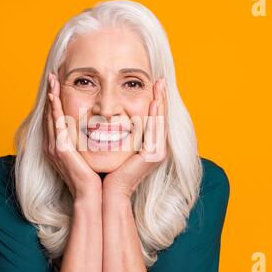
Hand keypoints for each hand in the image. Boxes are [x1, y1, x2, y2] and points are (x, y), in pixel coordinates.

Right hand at [43, 72, 101, 199]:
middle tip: (52, 76)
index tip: (58, 85)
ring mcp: (54, 147)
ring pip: (51, 115)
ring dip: (51, 96)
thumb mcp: (88, 156)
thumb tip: (99, 131)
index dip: (56, 101)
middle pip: (50, 114)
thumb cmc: (92, 178)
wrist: (90, 195)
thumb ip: (87, 144)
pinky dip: (54, 109)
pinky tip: (54, 96)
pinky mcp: (60, 149)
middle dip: (51, 94)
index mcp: (59, 146)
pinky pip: (56, 124)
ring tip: (52, 80)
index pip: (56, 118)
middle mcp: (53, 145)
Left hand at [103, 78, 167, 198]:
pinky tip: (153, 102)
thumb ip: (122, 132)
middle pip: (161, 118)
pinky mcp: (154, 156)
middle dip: (161, 98)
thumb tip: (114, 114)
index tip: (154, 84)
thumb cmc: (109, 168)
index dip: (156, 101)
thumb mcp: (118, 146)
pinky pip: (156, 131)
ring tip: (158, 86)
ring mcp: (158, 153)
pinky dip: (155, 116)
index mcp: (151, 147)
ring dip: (160, 102)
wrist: (109, 190)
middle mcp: (158, 149)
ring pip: (161, 122)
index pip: (155, 119)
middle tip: (160, 80)